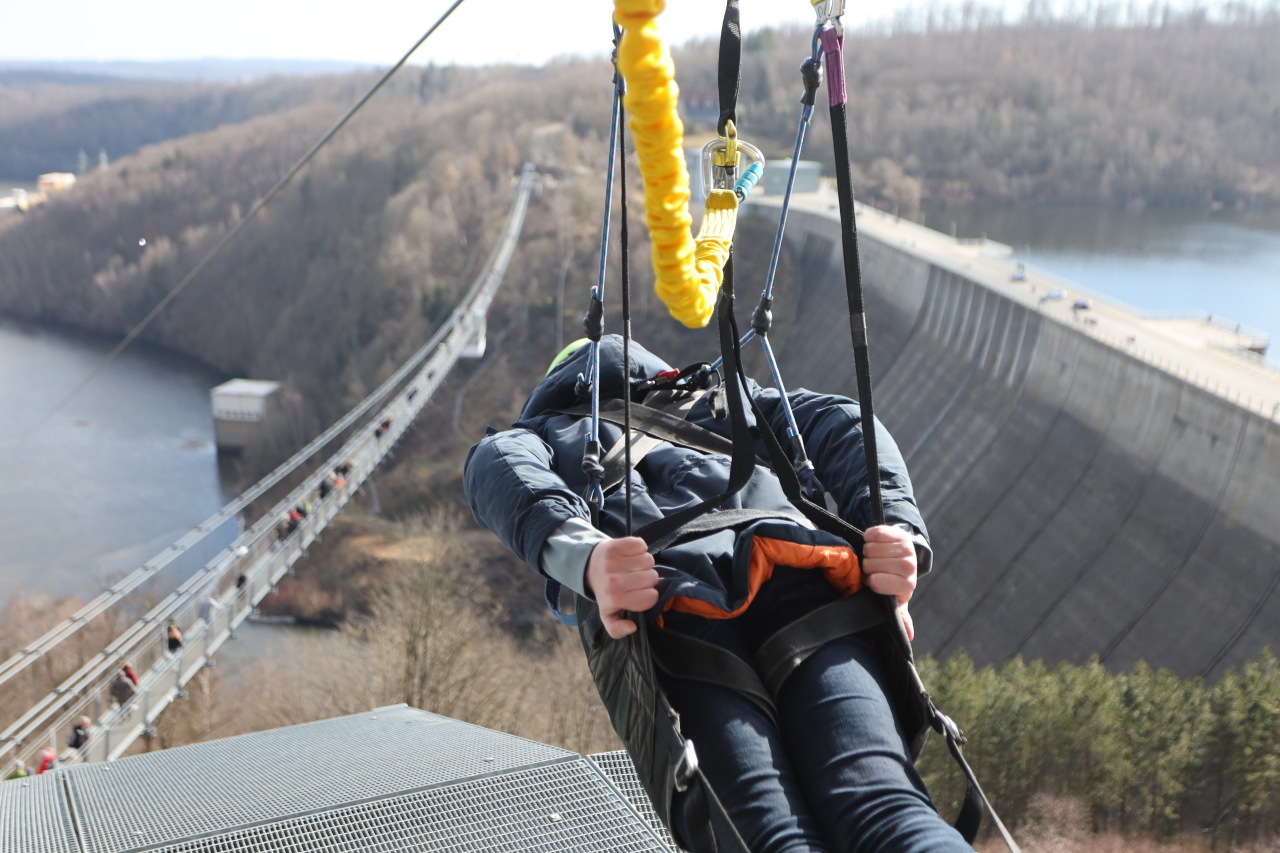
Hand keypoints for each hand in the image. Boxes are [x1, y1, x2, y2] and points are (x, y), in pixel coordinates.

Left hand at [586, 537, 658, 638]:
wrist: (588, 566)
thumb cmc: (605, 591)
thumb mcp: (608, 614)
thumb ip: (618, 629)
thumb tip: (632, 627)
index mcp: (616, 598)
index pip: (652, 597)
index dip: (649, 595)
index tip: (640, 592)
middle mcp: (614, 580)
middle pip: (652, 578)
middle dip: (647, 579)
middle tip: (635, 579)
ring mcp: (614, 561)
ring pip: (649, 560)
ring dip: (644, 563)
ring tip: (633, 567)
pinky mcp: (616, 544)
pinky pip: (641, 545)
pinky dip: (639, 548)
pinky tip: (631, 554)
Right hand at [863, 525, 917, 640]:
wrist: (901, 555)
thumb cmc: (892, 581)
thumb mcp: (894, 599)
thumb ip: (899, 615)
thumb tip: (909, 636)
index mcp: (906, 585)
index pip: (879, 583)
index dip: (871, 581)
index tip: (872, 581)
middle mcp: (909, 566)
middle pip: (872, 564)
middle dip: (867, 566)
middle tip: (871, 567)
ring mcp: (905, 548)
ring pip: (873, 548)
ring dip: (866, 552)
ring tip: (871, 556)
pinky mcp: (898, 533)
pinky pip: (876, 533)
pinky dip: (869, 536)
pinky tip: (871, 541)